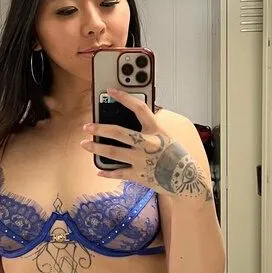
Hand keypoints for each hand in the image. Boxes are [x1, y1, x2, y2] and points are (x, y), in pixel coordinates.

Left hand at [80, 89, 211, 201]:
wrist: (186, 181)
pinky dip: (107, 172)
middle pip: (118, 132)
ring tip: (84, 144)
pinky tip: (98, 170)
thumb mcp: (167, 137)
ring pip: (113, 152)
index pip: (139, 108)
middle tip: (87, 127)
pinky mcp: (139, 175)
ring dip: (96, 148)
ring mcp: (142, 160)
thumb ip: (151, 128)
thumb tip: (134, 118)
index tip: (111, 91)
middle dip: (99, 128)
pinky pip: (118, 173)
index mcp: (156, 131)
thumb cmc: (177, 157)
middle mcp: (147, 144)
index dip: (124, 97)